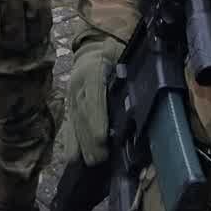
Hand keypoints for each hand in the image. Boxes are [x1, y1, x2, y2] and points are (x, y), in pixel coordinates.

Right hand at [57, 43, 118, 165]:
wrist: (92, 48)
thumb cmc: (114, 53)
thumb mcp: (123, 56)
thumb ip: (128, 74)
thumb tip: (141, 93)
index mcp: (92, 68)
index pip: (94, 95)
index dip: (97, 118)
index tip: (102, 137)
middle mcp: (78, 83)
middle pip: (83, 113)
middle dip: (91, 137)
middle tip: (101, 158)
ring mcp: (71, 95)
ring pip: (75, 121)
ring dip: (83, 143)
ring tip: (92, 162)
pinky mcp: (69, 105)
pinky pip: (69, 124)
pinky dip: (70, 142)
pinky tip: (72, 158)